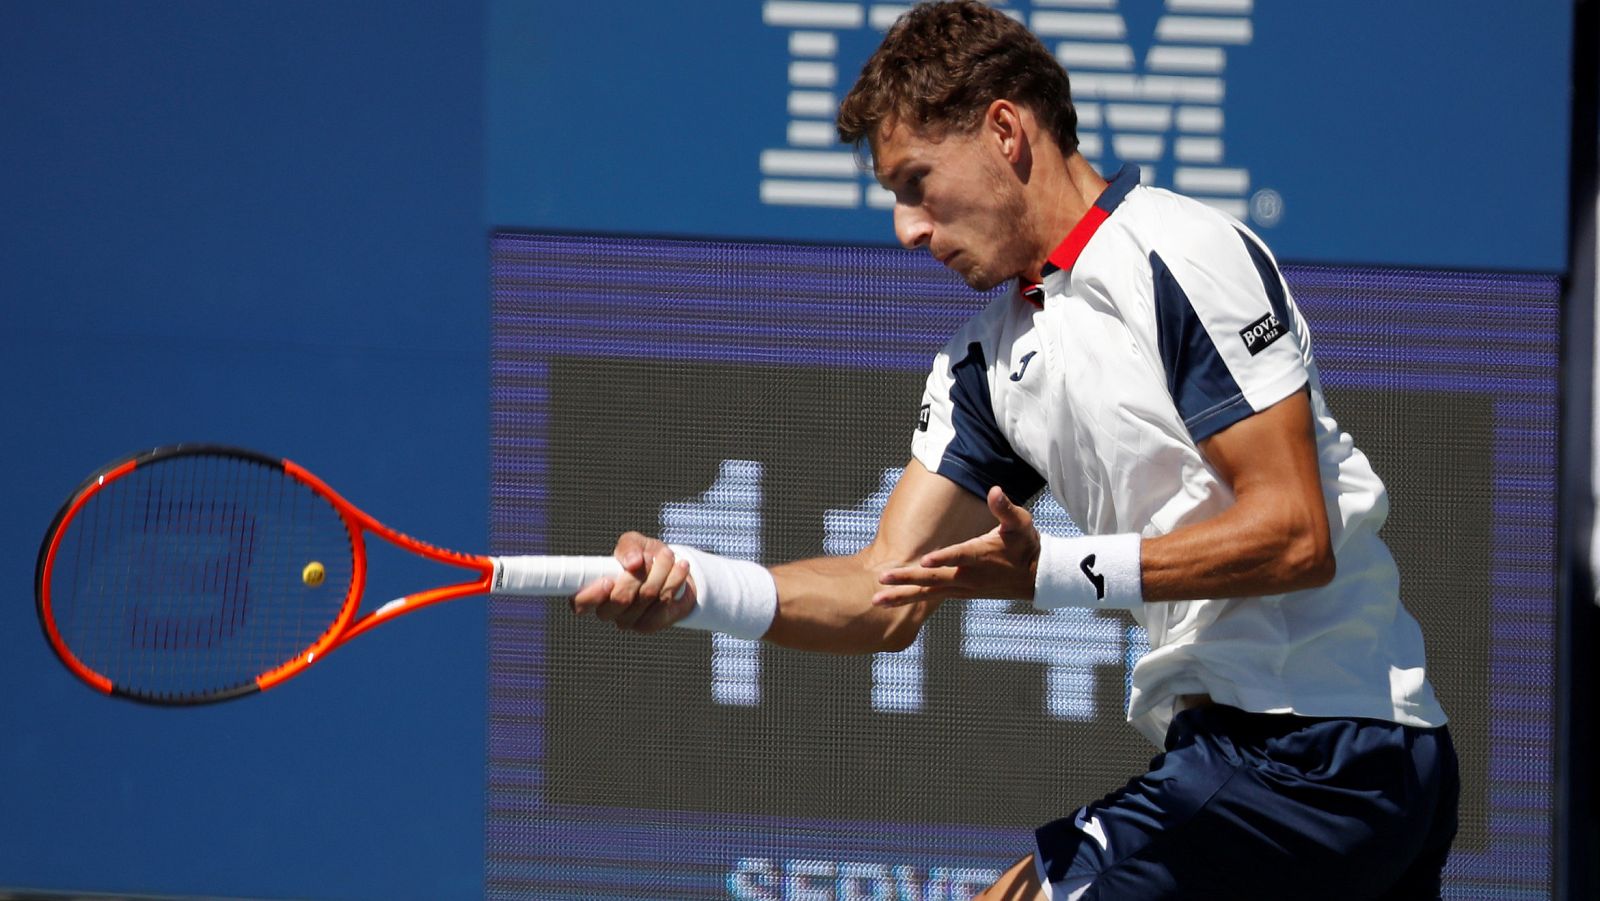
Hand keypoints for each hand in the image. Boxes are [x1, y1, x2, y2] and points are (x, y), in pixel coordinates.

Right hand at [570, 532, 697, 631]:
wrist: (671, 570)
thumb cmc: (644, 557)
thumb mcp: (634, 543)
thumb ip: (628, 547)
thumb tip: (634, 562)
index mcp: (594, 592)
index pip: (580, 603)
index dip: (592, 595)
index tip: (609, 580)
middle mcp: (608, 611)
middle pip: (620, 599)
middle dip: (640, 574)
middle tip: (650, 557)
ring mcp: (629, 621)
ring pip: (647, 597)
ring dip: (662, 571)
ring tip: (668, 556)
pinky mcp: (650, 625)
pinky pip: (664, 603)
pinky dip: (675, 581)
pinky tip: (680, 568)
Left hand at [873, 486, 1038, 605]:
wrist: (1035, 577)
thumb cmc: (1025, 545)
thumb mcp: (1020, 522)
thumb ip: (1005, 508)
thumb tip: (995, 490)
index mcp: (981, 556)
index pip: (960, 556)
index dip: (944, 558)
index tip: (925, 560)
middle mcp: (969, 576)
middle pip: (934, 580)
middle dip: (907, 580)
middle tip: (882, 581)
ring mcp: (963, 588)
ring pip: (928, 593)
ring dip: (902, 596)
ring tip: (876, 600)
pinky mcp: (959, 593)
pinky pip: (932, 597)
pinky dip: (912, 599)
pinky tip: (892, 601)